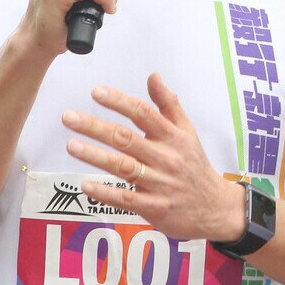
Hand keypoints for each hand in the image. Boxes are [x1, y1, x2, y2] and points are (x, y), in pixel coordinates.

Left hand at [63, 74, 241, 241]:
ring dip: (95, 156)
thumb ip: (169, 104)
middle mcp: (166, 158)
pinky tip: (86, 185)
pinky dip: (106, 193)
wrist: (216, 208)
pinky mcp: (155, 207)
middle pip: (126, 138)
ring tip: (71, 146)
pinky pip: (126, 199)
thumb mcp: (188, 132)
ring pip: (123, 167)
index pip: (143, 114)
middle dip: (95, 127)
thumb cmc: (195, 165)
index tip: (96, 92)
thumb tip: (153, 76)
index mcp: (173, 137)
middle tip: (68, 117)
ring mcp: (160, 184)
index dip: (119, 102)